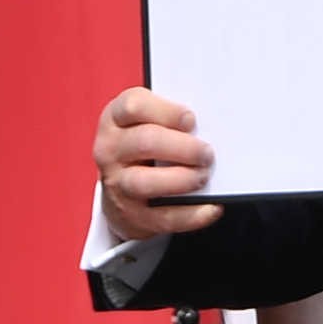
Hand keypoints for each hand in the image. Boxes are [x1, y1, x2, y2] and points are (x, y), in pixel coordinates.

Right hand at [97, 89, 219, 241]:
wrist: (121, 189)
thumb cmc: (144, 146)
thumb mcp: (146, 122)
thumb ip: (170, 119)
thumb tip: (211, 125)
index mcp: (115, 120)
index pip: (134, 106)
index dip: (167, 112)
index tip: (191, 120)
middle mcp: (111, 150)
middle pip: (145, 142)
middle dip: (183, 147)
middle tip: (207, 153)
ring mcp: (118, 184)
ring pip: (146, 182)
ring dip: (182, 179)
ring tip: (203, 176)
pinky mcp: (132, 216)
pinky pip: (164, 218)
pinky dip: (192, 215)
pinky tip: (211, 207)